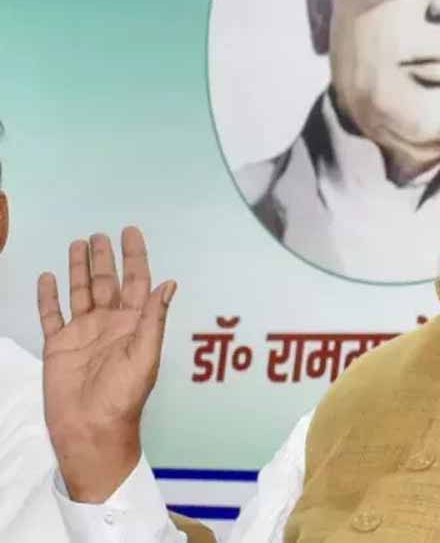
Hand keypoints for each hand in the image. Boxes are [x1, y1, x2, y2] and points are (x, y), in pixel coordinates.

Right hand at [36, 227, 175, 501]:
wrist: (90, 428)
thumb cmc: (123, 395)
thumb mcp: (145, 355)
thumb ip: (153, 318)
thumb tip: (169, 283)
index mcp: (133, 324)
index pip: (137, 282)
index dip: (135, 257)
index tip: (131, 232)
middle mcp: (109, 324)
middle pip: (106, 282)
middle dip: (105, 258)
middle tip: (100, 234)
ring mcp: (83, 333)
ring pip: (80, 292)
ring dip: (79, 269)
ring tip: (78, 244)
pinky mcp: (58, 345)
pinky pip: (52, 315)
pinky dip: (49, 297)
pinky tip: (48, 277)